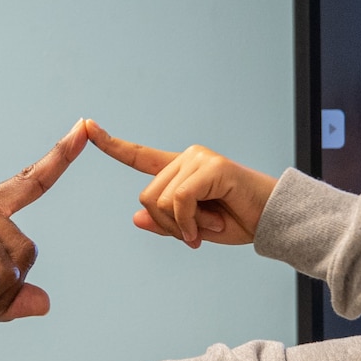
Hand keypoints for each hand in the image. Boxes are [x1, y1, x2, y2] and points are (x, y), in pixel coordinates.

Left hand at [84, 120, 276, 247]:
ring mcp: (199, 159)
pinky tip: (209, 228)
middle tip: (196, 234)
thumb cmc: (238, 222)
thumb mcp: (193, 229)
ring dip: (182, 226)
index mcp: (179, 170)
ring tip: (210, 227)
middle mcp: (187, 158)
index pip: (138, 156)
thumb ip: (165, 224)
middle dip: (167, 225)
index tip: (87, 126)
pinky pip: (180, 201)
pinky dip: (190, 222)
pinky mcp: (213, 167)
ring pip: (160, 201)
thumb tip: (135, 217)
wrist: (273, 221)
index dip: (111, 144)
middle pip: (146, 197)